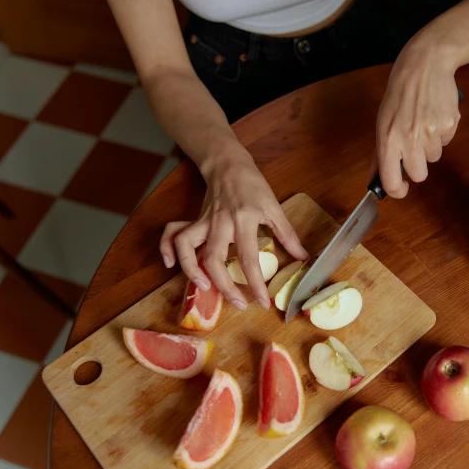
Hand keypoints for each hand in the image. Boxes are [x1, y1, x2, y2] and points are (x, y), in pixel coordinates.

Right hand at [159, 146, 308, 310]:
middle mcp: (220, 223)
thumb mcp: (274, 207)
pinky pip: (172, 233)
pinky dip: (167, 249)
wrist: (228, 164)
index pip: (248, 258)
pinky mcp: (193, 220)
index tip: (262, 302)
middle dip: (224, 287)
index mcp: (243, 220)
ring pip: (187, 246)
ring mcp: (203, 222)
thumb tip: (302, 257)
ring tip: (202, 287)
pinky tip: (170, 265)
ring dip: (190, 269)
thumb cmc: (253, 186)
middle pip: (214, 259)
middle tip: (239, 304)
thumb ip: (287, 234)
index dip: (255, 283)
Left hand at [373, 39, 460, 197]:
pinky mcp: (449, 124)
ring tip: (424, 122)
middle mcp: (409, 139)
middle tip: (415, 147)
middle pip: (419, 175)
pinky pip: (447, 142)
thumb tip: (376, 180)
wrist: (424, 65)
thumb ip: (380, 154)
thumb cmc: (399, 96)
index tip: (401, 188)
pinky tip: (435, 115)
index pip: (391, 181)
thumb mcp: (382, 122)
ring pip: (434, 158)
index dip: (397, 190)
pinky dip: (442, 133)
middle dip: (418, 166)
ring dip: (430, 146)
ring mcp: (431, 132)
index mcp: (387, 140)